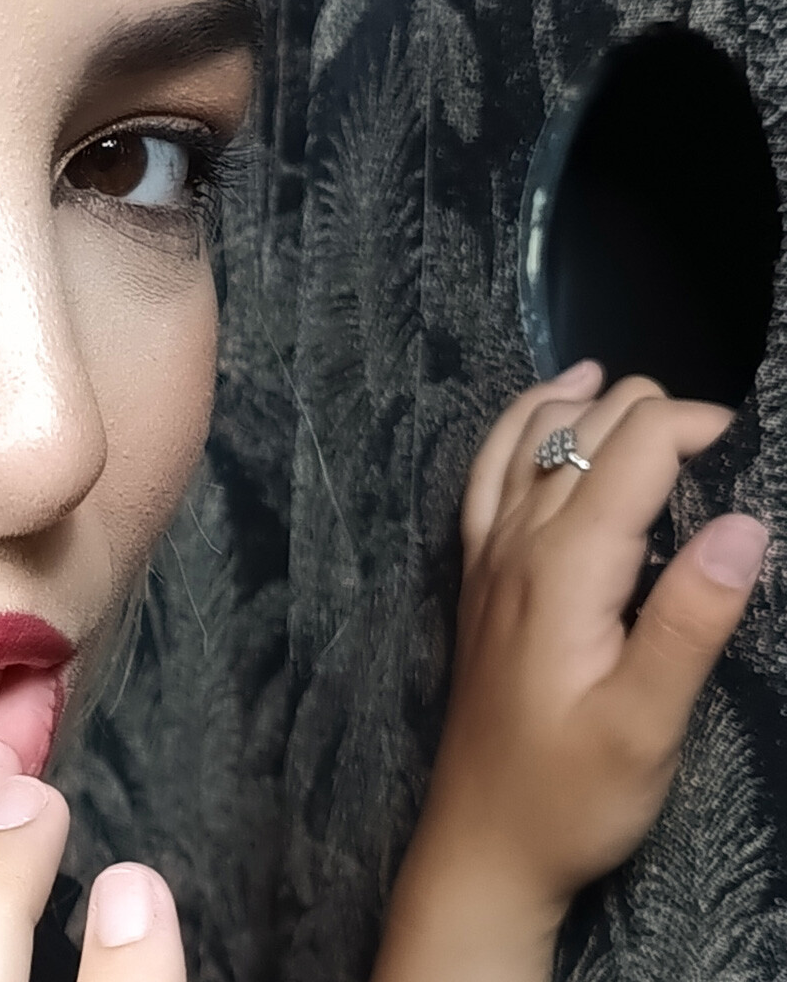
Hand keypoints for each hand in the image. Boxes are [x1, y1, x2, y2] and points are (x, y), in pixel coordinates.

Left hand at [375, 364, 767, 981]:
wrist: (481, 845)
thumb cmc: (568, 795)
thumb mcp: (648, 723)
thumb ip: (693, 618)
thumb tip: (747, 523)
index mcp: (563, 567)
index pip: (632, 447)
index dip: (697, 425)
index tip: (752, 449)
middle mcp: (514, 545)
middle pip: (582, 431)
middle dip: (653, 412)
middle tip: (721, 443)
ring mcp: (486, 558)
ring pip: (525, 441)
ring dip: (580, 405)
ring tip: (630, 384)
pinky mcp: (477, 580)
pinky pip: (485, 476)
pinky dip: (516, 430)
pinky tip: (543, 416)